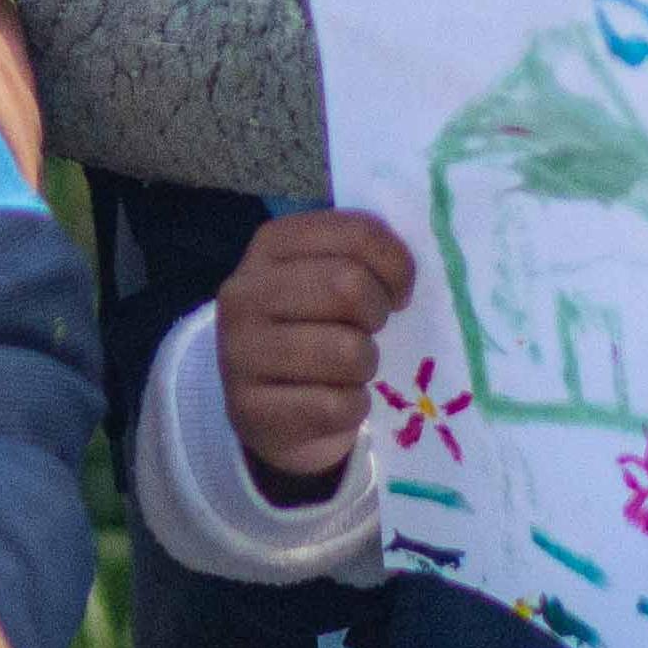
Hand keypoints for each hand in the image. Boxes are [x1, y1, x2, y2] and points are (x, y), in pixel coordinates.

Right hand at [215, 207, 414, 495]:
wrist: (277, 414)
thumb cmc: (320, 333)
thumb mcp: (333, 279)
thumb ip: (364, 257)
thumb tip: (407, 261)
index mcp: (272, 245)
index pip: (357, 233)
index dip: (396, 264)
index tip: (398, 292)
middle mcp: (245, 292)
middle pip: (348, 285)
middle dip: (378, 314)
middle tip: (371, 331)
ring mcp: (240, 351)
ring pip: (346, 351)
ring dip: (366, 366)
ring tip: (351, 370)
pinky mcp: (249, 408)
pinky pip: (335, 405)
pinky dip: (351, 409)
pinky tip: (335, 405)